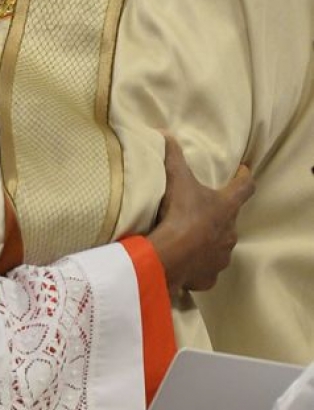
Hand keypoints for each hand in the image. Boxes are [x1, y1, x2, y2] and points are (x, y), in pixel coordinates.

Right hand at [148, 136, 254, 295]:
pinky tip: (186, 263)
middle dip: (219, 216)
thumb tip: (165, 132)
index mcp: (226, 207)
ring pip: (219, 247)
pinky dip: (199, 266)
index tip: (244, 171)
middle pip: (230, 220)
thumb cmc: (180, 213)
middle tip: (201, 211)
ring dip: (209, 242)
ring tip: (190, 240)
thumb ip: (173, 155)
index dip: (245, 177)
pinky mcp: (209, 277)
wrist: (171, 255)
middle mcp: (230, 232)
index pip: (245, 187)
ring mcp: (221, 257)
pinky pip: (206, 271)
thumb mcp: (176, 179)